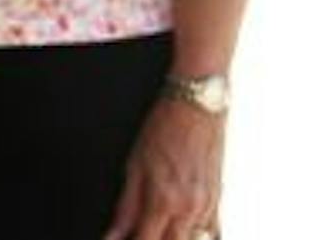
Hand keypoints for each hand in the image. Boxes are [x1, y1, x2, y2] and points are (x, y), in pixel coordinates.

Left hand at [102, 98, 224, 239]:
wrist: (198, 103)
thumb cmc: (166, 125)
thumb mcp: (134, 165)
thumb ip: (125, 207)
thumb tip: (113, 234)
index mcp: (164, 201)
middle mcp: (189, 208)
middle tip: (142, 230)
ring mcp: (206, 205)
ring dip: (173, 237)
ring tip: (158, 225)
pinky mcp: (217, 198)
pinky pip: (206, 229)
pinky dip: (190, 231)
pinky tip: (178, 222)